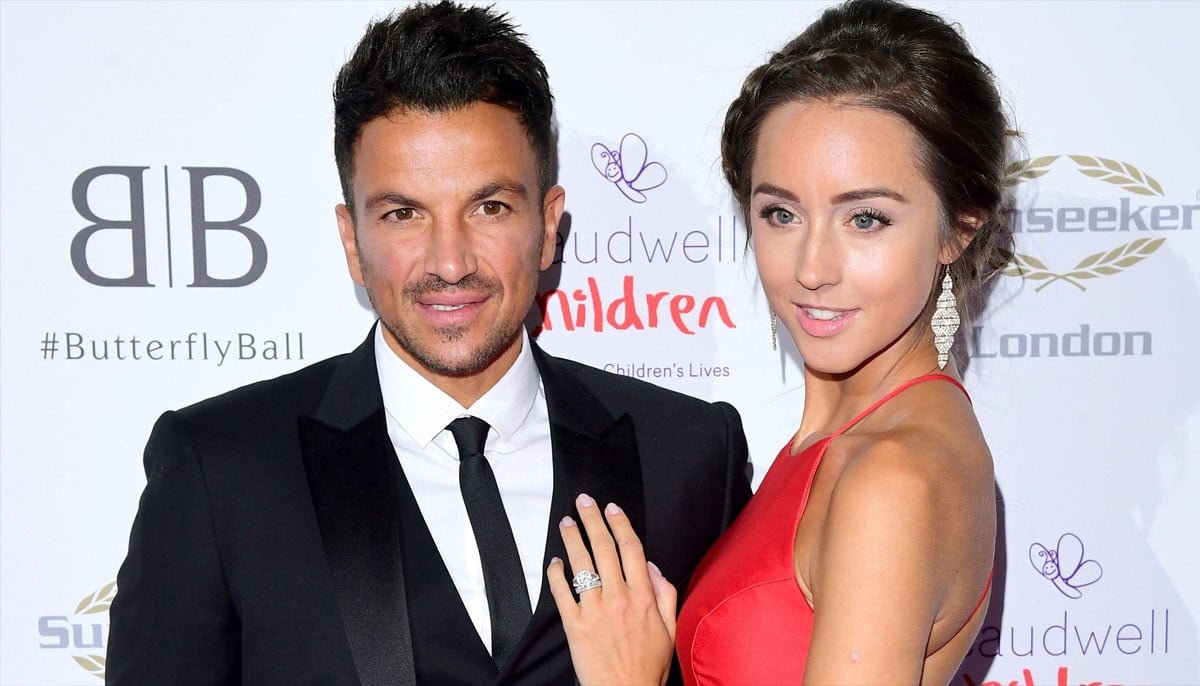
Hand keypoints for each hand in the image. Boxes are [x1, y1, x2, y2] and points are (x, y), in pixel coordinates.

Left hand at [547, 493, 676, 685]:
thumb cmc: (648, 667)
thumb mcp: (671, 630)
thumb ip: (665, 595)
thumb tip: (653, 567)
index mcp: (644, 598)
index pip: (631, 550)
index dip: (620, 525)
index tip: (612, 509)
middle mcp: (619, 599)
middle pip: (604, 549)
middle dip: (593, 521)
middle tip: (584, 502)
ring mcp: (595, 611)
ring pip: (582, 565)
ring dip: (572, 540)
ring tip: (567, 523)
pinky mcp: (575, 625)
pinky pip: (562, 593)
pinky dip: (556, 574)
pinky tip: (555, 562)